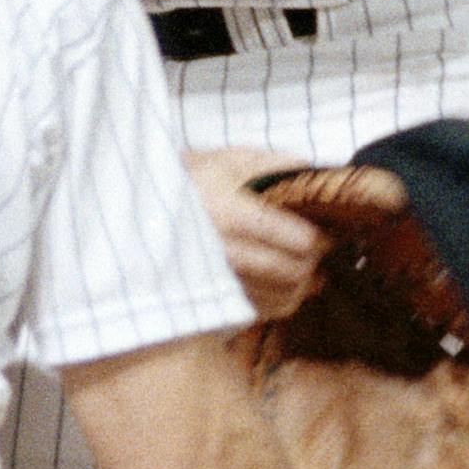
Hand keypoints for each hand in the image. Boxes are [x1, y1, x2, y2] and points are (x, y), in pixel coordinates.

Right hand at [185, 147, 325, 319]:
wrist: (144, 207)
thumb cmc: (193, 179)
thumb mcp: (230, 159)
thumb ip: (276, 165)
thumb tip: (318, 174)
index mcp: (234, 215)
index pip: (299, 240)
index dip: (320, 236)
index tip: (325, 228)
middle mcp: (227, 253)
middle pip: (295, 270)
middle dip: (314, 258)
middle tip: (317, 246)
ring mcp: (221, 281)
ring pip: (285, 296)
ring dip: (303, 281)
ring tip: (303, 263)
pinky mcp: (217, 299)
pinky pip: (265, 310)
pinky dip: (283, 298)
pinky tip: (284, 282)